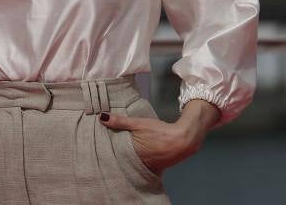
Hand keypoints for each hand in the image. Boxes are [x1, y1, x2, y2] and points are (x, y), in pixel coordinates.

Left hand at [99, 99, 219, 174]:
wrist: (184, 140)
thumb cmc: (160, 132)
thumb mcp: (139, 123)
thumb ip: (120, 121)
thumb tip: (101, 117)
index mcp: (133, 156)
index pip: (116, 157)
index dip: (109, 153)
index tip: (102, 149)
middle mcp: (141, 165)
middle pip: (125, 162)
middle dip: (118, 157)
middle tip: (109, 150)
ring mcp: (150, 168)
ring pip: (135, 164)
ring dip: (129, 159)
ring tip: (121, 152)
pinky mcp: (158, 167)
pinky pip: (145, 165)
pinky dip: (141, 161)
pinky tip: (139, 155)